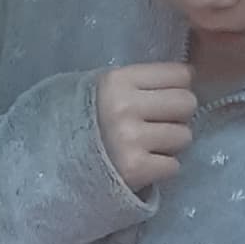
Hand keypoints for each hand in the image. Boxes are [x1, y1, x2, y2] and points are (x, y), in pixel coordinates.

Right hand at [96, 60, 195, 194]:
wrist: (55, 165)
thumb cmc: (86, 122)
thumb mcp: (104, 90)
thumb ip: (140, 82)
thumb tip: (189, 77)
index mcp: (117, 80)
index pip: (180, 74)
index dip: (177, 87)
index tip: (163, 99)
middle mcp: (124, 107)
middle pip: (187, 103)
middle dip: (177, 116)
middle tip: (157, 125)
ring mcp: (130, 139)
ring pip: (184, 136)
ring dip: (170, 144)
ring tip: (147, 146)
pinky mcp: (135, 169)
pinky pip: (173, 166)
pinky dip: (161, 168)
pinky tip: (142, 164)